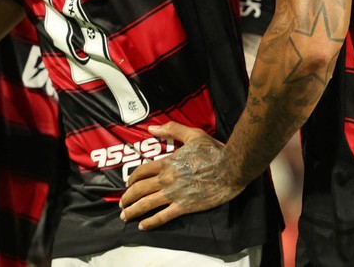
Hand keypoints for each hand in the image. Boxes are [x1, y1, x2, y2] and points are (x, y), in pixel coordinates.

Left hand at [118, 122, 245, 230]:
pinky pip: (163, 216)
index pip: (141, 171)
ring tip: (125, 216)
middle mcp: (166, 179)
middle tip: (122, 204)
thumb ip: (172, 129)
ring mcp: (174, 194)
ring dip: (133, 211)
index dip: (131, 179)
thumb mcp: (193, 134)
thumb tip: (151, 128)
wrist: (231, 168)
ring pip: (146, 204)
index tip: (128, 184)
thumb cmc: (214, 151)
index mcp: (167, 163)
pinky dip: (151, 222)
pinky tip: (143, 226)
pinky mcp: (184, 206)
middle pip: (139, 189)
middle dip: (127, 198)